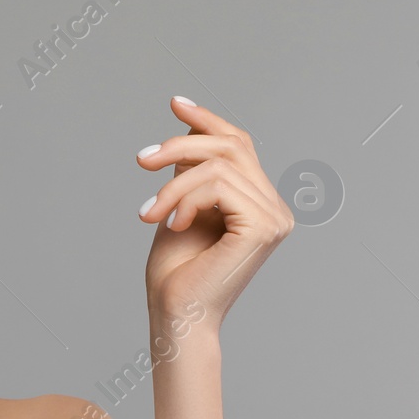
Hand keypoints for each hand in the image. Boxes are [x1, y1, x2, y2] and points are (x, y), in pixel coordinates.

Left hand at [136, 96, 293, 321]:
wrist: (175, 315)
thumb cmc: (176, 273)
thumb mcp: (181, 206)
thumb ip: (192, 171)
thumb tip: (188, 127)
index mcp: (259, 204)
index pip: (240, 145)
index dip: (209, 120)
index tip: (175, 103)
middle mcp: (275, 209)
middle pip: (232, 145)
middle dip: (182, 144)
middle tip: (142, 160)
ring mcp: (275, 218)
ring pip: (220, 165)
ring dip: (174, 184)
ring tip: (149, 211)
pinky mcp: (264, 226)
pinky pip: (219, 184)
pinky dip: (185, 197)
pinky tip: (172, 223)